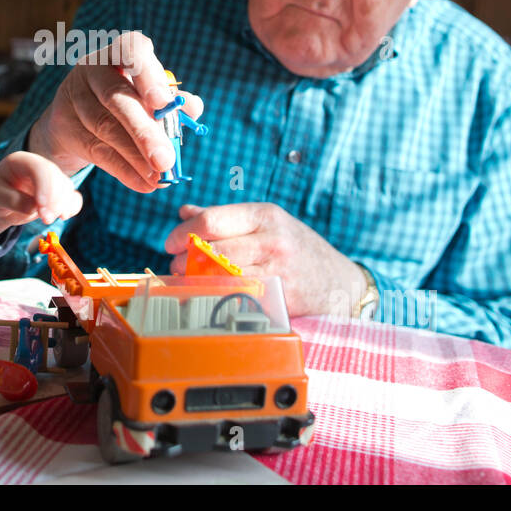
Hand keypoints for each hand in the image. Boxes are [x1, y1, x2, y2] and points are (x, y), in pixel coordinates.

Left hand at [0, 150, 83, 239]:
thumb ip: (14, 201)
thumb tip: (34, 208)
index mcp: (21, 161)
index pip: (38, 167)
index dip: (44, 186)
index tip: (41, 207)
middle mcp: (38, 166)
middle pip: (55, 177)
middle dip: (54, 200)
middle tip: (45, 219)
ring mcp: (50, 178)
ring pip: (66, 187)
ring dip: (62, 205)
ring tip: (46, 220)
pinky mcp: (58, 192)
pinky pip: (72, 197)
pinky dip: (72, 207)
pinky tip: (64, 216)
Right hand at [26, 31, 204, 191]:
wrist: (75, 119)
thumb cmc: (125, 100)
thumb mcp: (148, 94)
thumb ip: (171, 100)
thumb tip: (193, 107)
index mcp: (120, 51)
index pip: (131, 49)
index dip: (148, 75)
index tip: (164, 103)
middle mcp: (94, 68)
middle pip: (116, 97)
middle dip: (144, 131)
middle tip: (166, 160)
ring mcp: (74, 95)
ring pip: (106, 128)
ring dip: (136, 156)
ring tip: (160, 176)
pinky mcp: (64, 125)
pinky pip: (96, 150)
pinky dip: (124, 170)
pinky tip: (143, 183)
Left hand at [164, 203, 366, 317]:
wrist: (340, 283)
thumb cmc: (298, 249)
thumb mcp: (267, 223)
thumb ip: (226, 218)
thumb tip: (185, 212)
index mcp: (265, 215)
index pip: (212, 220)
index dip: (183, 233)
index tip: (170, 243)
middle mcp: (271, 240)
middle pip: (212, 249)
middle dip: (185, 259)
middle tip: (176, 265)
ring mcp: (277, 270)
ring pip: (220, 275)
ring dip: (195, 279)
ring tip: (188, 280)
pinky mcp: (278, 299)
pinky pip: (236, 297)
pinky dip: (216, 296)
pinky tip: (209, 294)